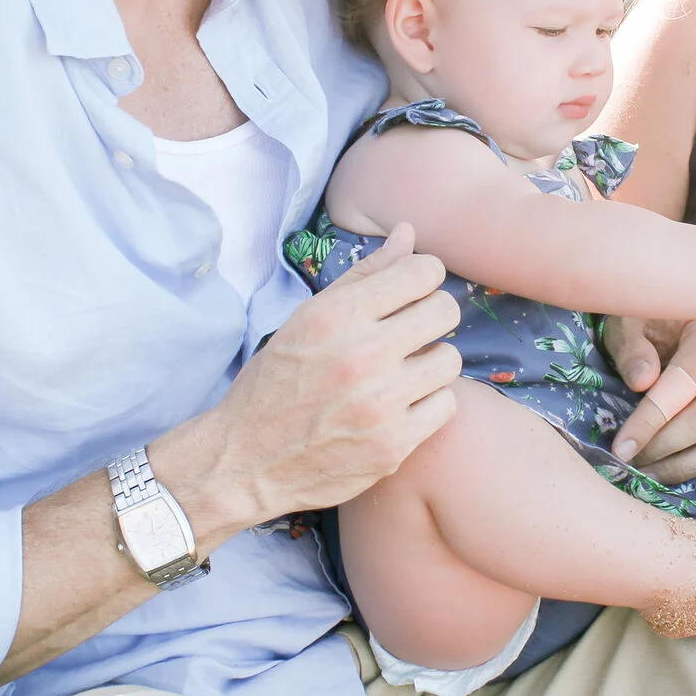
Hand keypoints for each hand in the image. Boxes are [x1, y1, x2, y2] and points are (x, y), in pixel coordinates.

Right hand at [151, 224, 461, 536]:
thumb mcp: (308, 320)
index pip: (423, 271)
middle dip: (431, 317)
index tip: (412, 293)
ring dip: (430, 364)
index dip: (423, 278)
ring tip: (401, 374)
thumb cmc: (276, 384)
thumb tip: (407, 233)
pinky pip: (446, 406)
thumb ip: (364, 275)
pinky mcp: (392, 445)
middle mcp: (360, 355)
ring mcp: (379, 403)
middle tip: (410, 334)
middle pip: (445, 311)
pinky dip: (427, 405)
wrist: (246, 462)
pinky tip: (400, 407)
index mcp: (337, 316)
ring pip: (450, 360)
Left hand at [603, 316, 695, 502]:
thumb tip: (641, 381)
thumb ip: (633, 348)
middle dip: (663, 450)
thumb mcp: (637, 323)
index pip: (680, 386)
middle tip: (634, 465)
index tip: (621, 450)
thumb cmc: (663, 327)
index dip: (648, 422)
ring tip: (657, 478)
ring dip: (691, 468)